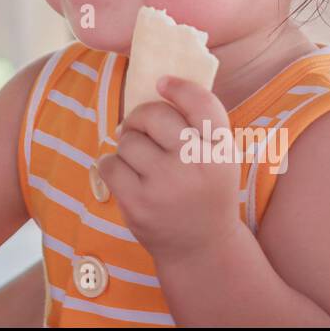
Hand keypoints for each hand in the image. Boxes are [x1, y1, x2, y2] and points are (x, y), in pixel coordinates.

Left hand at [97, 76, 240, 264]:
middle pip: (154, 115)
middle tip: (141, 130)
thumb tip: (159, 84)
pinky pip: (109, 164)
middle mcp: (196, 165)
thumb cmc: (206, 190)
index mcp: (220, 150)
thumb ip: (199, 124)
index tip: (162, 83)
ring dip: (128, 146)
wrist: (202, 247)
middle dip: (141, 118)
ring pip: (127, 140)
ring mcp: (166, 185)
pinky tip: (128, 178)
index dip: (179, 88)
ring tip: (141, 163)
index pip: (202, 103)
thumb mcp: (218, 157)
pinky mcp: (139, 204)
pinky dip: (113, 166)